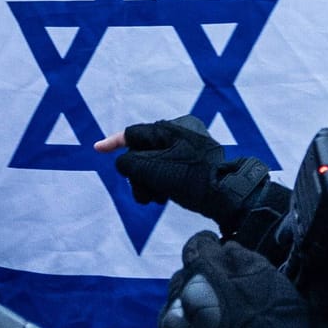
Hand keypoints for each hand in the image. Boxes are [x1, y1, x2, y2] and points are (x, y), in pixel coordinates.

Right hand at [99, 116, 271, 230]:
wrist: (229, 196)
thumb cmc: (191, 180)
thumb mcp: (153, 170)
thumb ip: (129, 163)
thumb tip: (124, 163)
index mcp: (172, 128)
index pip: (134, 134)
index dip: (114, 144)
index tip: (98, 150)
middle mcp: (182, 133)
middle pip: (144, 153)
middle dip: (138, 175)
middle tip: (144, 195)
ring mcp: (191, 148)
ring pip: (155, 164)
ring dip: (149, 182)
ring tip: (157, 199)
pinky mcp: (197, 164)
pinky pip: (169, 170)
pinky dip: (162, 183)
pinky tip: (166, 197)